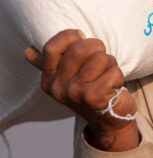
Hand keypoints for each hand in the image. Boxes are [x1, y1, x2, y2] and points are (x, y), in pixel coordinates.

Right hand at [24, 29, 138, 150]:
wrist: (108, 121)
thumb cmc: (90, 92)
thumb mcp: (68, 79)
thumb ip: (50, 65)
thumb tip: (29, 51)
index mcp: (48, 79)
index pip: (51, 47)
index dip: (70, 36)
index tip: (81, 38)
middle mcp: (57, 87)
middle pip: (79, 49)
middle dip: (97, 48)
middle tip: (102, 60)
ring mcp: (75, 93)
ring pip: (100, 58)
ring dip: (111, 63)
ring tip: (107, 75)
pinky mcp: (94, 98)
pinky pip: (113, 72)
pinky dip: (118, 75)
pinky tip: (114, 86)